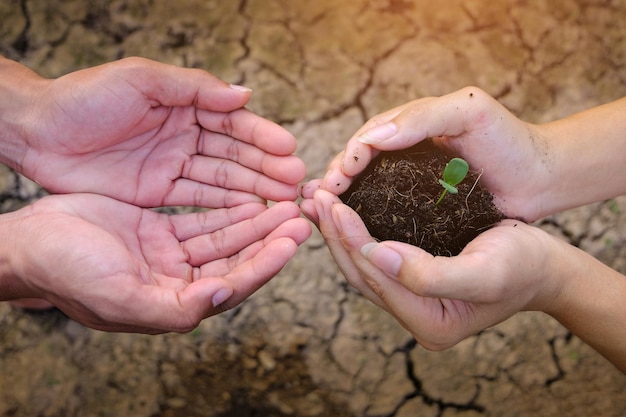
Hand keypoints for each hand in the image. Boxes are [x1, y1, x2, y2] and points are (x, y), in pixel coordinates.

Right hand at [5, 194, 310, 332]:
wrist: (27, 243)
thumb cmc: (65, 273)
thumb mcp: (118, 296)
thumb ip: (174, 306)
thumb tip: (222, 296)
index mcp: (172, 304)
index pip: (232, 284)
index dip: (265, 263)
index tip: (292, 239)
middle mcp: (176, 283)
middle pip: (236, 260)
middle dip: (269, 239)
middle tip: (300, 216)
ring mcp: (168, 257)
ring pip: (223, 239)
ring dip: (255, 222)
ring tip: (284, 203)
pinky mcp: (157, 233)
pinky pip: (202, 222)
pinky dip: (227, 211)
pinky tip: (250, 199)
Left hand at [14, 57, 304, 206]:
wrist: (37, 133)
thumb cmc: (86, 98)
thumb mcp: (141, 80)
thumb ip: (194, 88)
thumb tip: (245, 95)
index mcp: (183, 104)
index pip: (232, 121)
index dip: (261, 136)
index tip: (289, 150)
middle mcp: (184, 135)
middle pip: (233, 154)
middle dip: (266, 168)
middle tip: (296, 183)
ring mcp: (172, 165)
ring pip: (221, 179)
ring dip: (253, 189)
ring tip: (283, 200)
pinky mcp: (157, 192)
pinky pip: (198, 199)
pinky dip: (225, 206)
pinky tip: (251, 212)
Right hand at [301, 87, 552, 222]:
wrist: (541, 177)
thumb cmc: (509, 139)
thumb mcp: (469, 111)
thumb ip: (422, 116)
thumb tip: (371, 138)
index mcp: (409, 125)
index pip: (366, 139)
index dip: (346, 159)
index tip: (334, 182)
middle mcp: (405, 152)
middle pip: (360, 164)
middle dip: (336, 181)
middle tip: (316, 201)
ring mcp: (412, 180)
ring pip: (368, 189)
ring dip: (344, 201)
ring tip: (322, 216)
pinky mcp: (423, 206)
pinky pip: (387, 210)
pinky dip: (367, 218)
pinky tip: (353, 231)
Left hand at [302, 190, 562, 349]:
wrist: (546, 265)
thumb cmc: (523, 264)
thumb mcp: (485, 271)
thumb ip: (428, 274)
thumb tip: (375, 253)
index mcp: (428, 322)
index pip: (375, 279)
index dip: (351, 240)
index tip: (332, 204)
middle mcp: (414, 316)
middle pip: (361, 274)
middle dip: (334, 235)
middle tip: (312, 197)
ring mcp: (411, 300)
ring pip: (363, 265)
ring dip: (337, 232)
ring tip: (316, 200)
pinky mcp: (411, 280)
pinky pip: (375, 256)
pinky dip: (355, 232)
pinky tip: (341, 208)